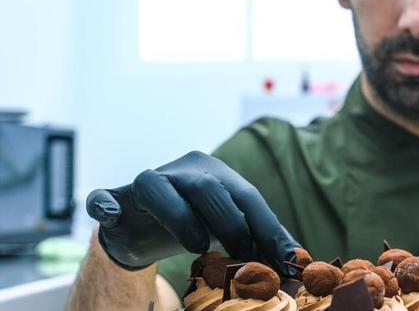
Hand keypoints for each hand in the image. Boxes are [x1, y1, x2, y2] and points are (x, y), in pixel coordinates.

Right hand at [86, 151, 299, 274]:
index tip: (287, 259)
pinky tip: (112, 216)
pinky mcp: (113, 198)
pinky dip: (105, 205)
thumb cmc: (195, 226)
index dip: (267, 227)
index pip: (248, 197)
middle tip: (244, 255)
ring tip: (197, 247)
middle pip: (208, 187)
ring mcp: (146, 181)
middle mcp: (183, 171)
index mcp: (217, 174)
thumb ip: (260, 243)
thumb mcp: (229, 233)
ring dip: (180, 216)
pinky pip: (103, 198)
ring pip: (159, 187)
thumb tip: (300, 263)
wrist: (138, 230)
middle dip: (229, 222)